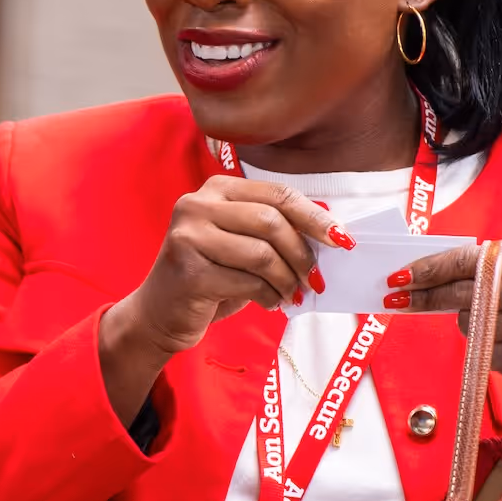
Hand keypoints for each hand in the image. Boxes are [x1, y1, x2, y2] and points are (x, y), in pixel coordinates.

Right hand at [97, 178, 350, 422]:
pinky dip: (269, 296)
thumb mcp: (241, 242)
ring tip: (291, 294)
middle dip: (302, 254)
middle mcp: (197, 204)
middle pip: (271, 221)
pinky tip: (270, 302)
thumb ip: (273, 229)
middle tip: (315, 279)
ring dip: (287, 279)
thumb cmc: (211, 275)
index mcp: (216, 188)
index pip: (276, 194)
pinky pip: (247, 282)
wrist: (161, 312)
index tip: (340, 240)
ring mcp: (188, 236)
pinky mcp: (188, 270)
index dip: (314, 217)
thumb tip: (329, 232)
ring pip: (262, 254)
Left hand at [385, 241, 501, 404]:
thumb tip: (433, 274)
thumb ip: (496, 269)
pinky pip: (481, 350)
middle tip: (398, 297)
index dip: (431, 268)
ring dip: (469, 323)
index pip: (471, 260)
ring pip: (468, 322)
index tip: (402, 275)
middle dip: (426, 295)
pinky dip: (484, 347)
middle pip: (462, 292)